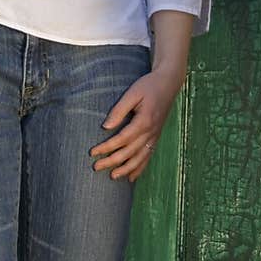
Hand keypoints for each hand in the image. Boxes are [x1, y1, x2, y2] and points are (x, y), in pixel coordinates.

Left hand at [89, 66, 184, 182]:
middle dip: (112, 161)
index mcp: (144, 121)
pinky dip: (140, 168)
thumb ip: (119, 110)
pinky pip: (148, 156)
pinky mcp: (156, 137)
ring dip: (126, 169)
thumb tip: (105, 127)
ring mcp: (155, 136)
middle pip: (129, 152)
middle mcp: (151, 132)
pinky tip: (132, 177)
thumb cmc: (148, 86)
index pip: (122, 139)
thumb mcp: (132, 93)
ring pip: (140, 158)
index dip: (107, 147)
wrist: (168, 84)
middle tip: (96, 167)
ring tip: (112, 177)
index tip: (92, 152)